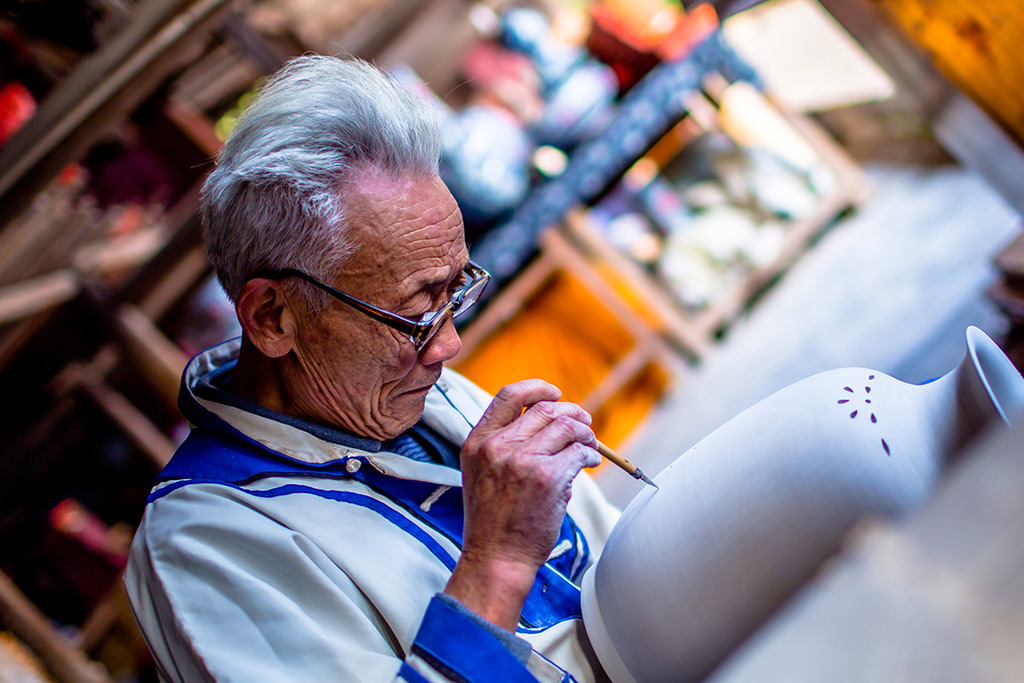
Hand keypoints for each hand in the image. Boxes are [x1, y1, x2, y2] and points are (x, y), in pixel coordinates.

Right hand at [443, 379, 599, 629]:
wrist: (496, 559)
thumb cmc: (494, 522)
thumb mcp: (483, 474)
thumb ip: (505, 445)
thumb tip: (550, 423)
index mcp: (478, 442)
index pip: (508, 395)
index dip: (537, 387)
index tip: (555, 393)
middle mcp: (497, 446)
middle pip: (545, 409)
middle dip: (572, 412)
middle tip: (585, 423)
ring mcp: (522, 460)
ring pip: (567, 426)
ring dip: (586, 433)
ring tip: (591, 445)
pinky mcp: (547, 477)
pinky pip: (580, 452)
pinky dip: (591, 454)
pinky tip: (591, 462)